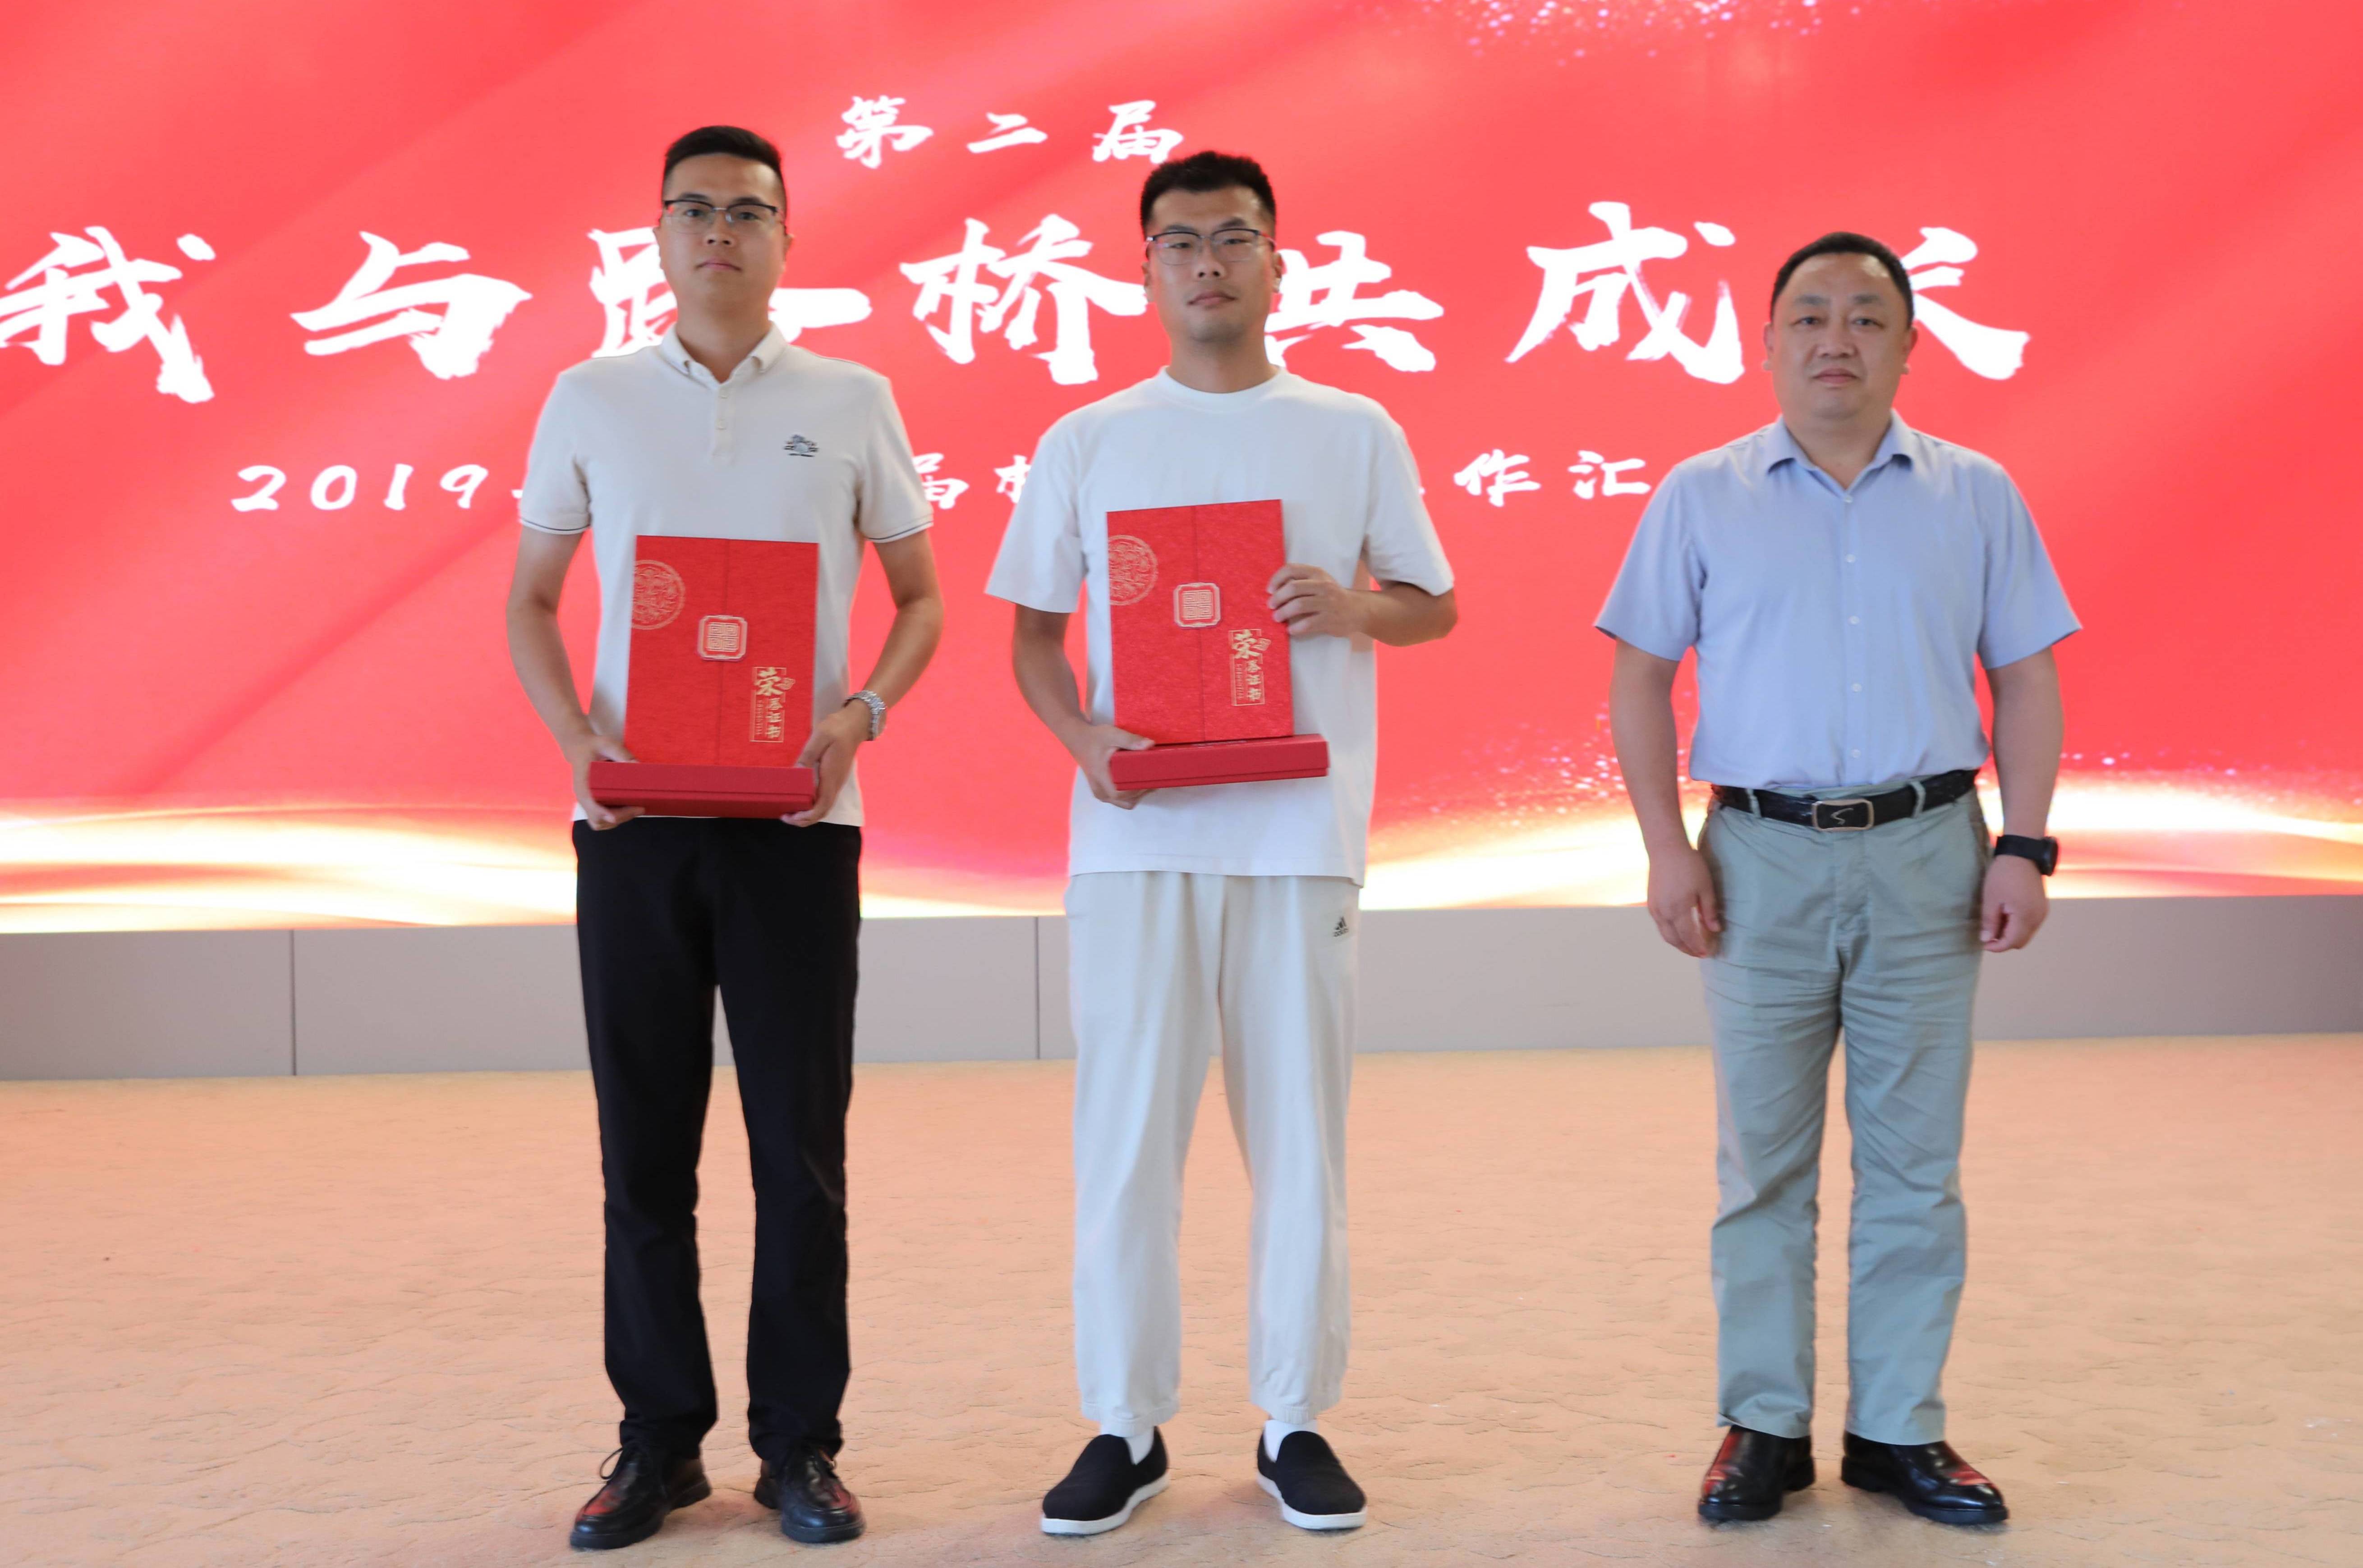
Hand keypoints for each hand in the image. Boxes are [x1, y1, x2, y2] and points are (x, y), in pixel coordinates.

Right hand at [565, 729, 641, 830]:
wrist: (580, 747)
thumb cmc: (592, 746)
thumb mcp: (606, 744)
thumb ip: (621, 753)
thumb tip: (637, 765)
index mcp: (582, 785)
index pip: (589, 805)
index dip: (601, 813)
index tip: (614, 816)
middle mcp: (584, 797)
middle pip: (597, 820)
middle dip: (619, 817)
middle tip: (639, 807)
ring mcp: (588, 802)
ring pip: (600, 823)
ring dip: (619, 820)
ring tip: (637, 808)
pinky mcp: (594, 803)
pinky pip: (603, 819)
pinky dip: (617, 818)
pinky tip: (630, 808)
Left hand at [786, 702, 870, 825]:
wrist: (856, 723)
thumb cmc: (838, 728)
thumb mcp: (820, 737)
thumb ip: (807, 756)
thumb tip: (795, 773)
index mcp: (831, 776)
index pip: (822, 807)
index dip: (806, 817)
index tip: (791, 816)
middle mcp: (836, 784)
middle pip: (822, 812)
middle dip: (804, 820)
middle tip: (784, 816)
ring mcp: (836, 782)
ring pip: (823, 807)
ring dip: (807, 814)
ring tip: (789, 810)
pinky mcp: (834, 778)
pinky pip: (823, 798)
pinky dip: (811, 805)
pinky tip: (800, 798)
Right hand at [1070, 722, 1153, 808]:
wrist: (1079, 740)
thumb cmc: (1095, 738)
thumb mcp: (1112, 734)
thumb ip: (1130, 740)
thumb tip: (1150, 744)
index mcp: (1101, 778)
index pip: (1121, 793)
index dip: (1139, 790)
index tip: (1151, 780)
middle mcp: (1100, 790)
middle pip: (1125, 801)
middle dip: (1141, 793)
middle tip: (1153, 779)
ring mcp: (1100, 793)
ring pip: (1123, 802)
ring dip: (1136, 794)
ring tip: (1146, 780)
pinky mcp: (1102, 792)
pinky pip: (1119, 799)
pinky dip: (1130, 794)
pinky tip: (1137, 782)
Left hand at [1268, 564, 1365, 639]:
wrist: (1358, 610)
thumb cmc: (1332, 595)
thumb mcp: (1320, 582)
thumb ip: (1301, 581)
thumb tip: (1275, 588)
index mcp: (1318, 573)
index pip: (1291, 569)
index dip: (1276, 579)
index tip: (1269, 590)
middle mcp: (1323, 585)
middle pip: (1293, 588)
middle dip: (1277, 597)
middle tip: (1271, 606)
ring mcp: (1328, 603)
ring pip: (1299, 605)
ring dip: (1283, 613)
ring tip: (1277, 618)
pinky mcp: (1330, 620)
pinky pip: (1307, 624)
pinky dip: (1295, 628)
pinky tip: (1291, 630)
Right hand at [1646, 843, 1721, 956]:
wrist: (1666, 849)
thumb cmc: (1689, 865)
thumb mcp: (1705, 887)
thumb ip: (1709, 911)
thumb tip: (1715, 930)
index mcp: (1677, 909)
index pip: (1688, 937)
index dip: (1698, 947)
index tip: (1707, 953)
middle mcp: (1663, 912)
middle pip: (1674, 940)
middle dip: (1686, 949)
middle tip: (1699, 953)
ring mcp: (1654, 908)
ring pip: (1665, 934)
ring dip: (1677, 943)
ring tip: (1689, 945)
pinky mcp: (1650, 903)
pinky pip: (1660, 924)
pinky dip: (1669, 932)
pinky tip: (1678, 930)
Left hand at [1980, 852, 2048, 950]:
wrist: (2023, 854)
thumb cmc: (2003, 875)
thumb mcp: (1991, 898)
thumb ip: (1990, 921)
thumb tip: (1986, 940)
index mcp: (2026, 916)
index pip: (2012, 942)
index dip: (1997, 946)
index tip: (1983, 943)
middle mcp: (2038, 917)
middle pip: (2021, 941)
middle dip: (2004, 940)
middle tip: (1988, 931)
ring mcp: (2042, 912)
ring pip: (2026, 933)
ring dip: (2011, 932)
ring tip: (1996, 919)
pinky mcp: (2042, 906)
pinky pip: (2030, 923)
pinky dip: (2018, 924)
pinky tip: (2006, 913)